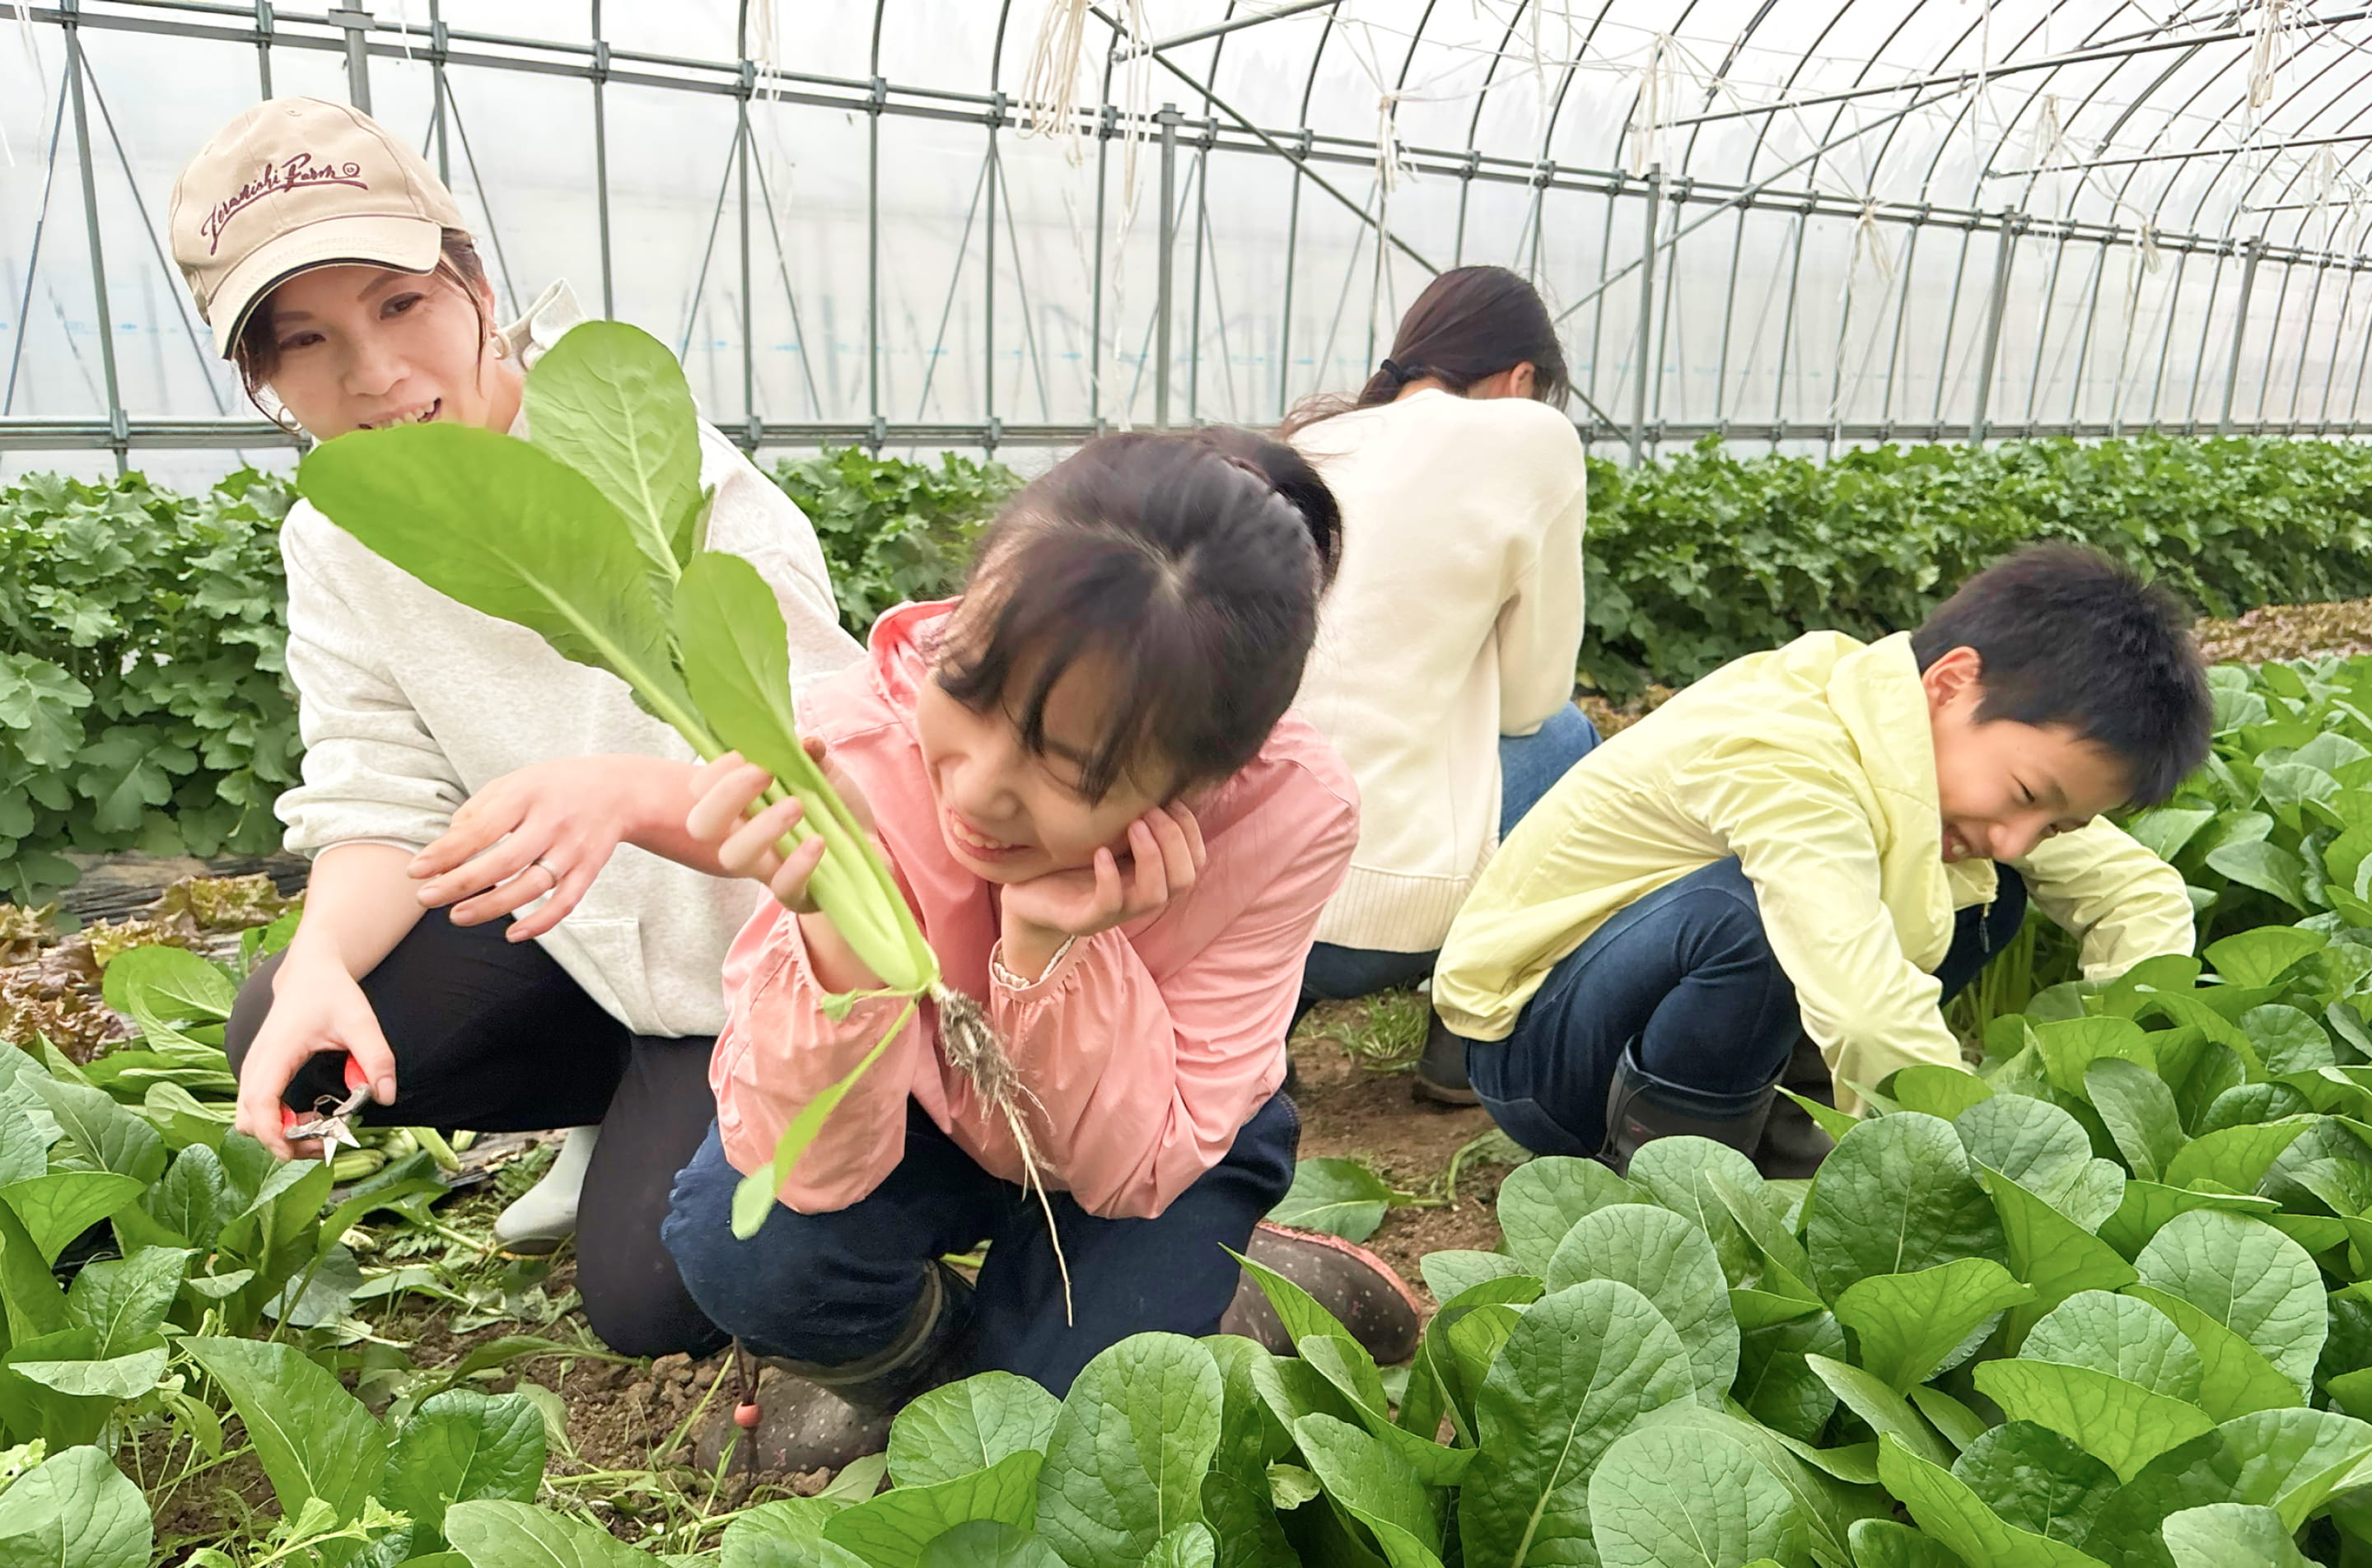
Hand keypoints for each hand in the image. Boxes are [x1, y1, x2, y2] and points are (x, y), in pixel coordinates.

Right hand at [235, 947, 393, 1159]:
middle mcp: (255, 1065)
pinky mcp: (258, 1075)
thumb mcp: (361, 1021)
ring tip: (320, 1128)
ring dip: (280, 1134)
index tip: (309, 1146)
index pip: (260, 1105)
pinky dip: (279, 1122)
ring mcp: (253, 1071)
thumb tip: (386, 1096)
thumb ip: (376, 1057)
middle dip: (283, 1142)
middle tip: (325, 1141)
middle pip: (248, 1123)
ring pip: (248, 1120)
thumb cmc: (331, 993)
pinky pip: (257, 1111)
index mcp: (275, 1052)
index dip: (277, 1135)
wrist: (310, 973)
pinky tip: (310, 1116)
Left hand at [410, 756, 681, 940]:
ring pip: (532, 886)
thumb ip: (478, 811)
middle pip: (503, 860)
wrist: (619, 790)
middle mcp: (553, 822)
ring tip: (457, 917)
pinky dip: (540, 922)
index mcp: (527, 795)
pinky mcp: (590, 869)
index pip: (480, 829)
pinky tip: (512, 934)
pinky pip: (566, 902)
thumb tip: (445, 848)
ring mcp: (574, 848)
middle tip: (426, 898)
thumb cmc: (553, 787)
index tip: (416, 871)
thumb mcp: (514, 783)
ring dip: (492, 906)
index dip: (446, 853)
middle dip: (460, 883)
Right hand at [685, 743, 873, 912]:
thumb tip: (805, 742)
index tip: (744, 755)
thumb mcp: (825, 773)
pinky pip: (782, 887)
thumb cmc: (834, 807)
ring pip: (735, 857)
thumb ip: (812, 755)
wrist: (869, 844)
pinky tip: (817, 842)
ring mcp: (765, 869)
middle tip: (763, 774)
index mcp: (741, 805)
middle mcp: (742, 837)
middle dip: (727, 795)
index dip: (715, 773)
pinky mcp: (795, 894)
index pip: (702, 791)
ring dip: (761, 827)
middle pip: (703, 826)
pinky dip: (797, 863)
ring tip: (796, 806)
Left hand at [999, 803, 1205, 972]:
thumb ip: (1134, 821)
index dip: (1190, 831)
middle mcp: (1139, 898)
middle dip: (1174, 840)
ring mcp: (1114, 913)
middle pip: (1184, 880)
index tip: (1171, 801)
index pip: (1194, 862)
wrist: (1027, 894)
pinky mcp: (1084, 919)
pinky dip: (1110, 877)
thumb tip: (1160, 783)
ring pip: (1155, 896)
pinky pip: (1108, 904)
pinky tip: (1101, 853)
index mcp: (1151, 878)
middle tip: (1149, 812)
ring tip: (1135, 825)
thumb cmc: (1068, 861)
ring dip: (1152, 857)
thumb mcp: (1107, 836)